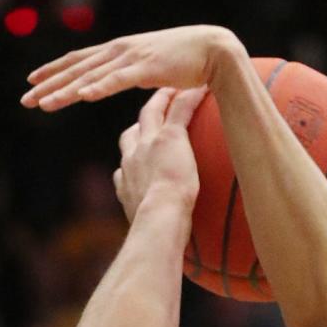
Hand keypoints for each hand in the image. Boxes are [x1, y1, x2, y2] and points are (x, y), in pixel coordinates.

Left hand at [21, 25, 243, 111]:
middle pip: (76, 69)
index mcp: (119, 52)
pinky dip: (99, 87)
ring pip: (90, 76)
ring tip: (44, 104)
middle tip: (25, 100)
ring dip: (65, 90)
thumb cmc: (187, 62)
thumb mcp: (153, 69)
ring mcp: (131, 58)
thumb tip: (130, 82)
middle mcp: (119, 51)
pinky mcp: (146, 68)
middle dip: (48, 84)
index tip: (33, 81)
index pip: (79, 61)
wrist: (213, 50)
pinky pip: (117, 80)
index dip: (54, 70)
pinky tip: (82, 96)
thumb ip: (138, 75)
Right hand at [114, 88, 205, 222]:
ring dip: (161, 98)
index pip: (126, 157)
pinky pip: (180, 110)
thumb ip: (143, 222)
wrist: (158, 219)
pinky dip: (189, 98)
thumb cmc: (155, 231)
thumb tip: (147, 238)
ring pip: (153, 112)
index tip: (137, 145)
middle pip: (134, 129)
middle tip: (152, 107)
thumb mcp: (142, 226)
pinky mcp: (170, 137)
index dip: (132, 148)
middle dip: (142, 118)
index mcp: (126, 178)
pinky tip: (200, 89)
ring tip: (171, 88)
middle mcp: (132, 156)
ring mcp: (149, 143)